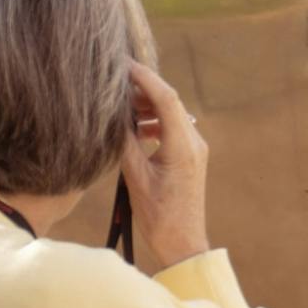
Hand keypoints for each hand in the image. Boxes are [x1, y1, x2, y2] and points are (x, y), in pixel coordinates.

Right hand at [121, 62, 210, 268]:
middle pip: (170, 101)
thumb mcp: (135, 177)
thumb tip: (113, 113)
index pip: (166, 98)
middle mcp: (194, 142)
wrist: (182, 243)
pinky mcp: (190, 156)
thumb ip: (125, 142)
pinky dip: (153, 121)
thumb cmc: (158, 216)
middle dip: (143, 87)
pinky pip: (172, 128)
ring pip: (171, 114)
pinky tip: (133, 128)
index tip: (122, 64)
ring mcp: (195, 149)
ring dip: (147, 105)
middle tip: (114, 80)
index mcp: (184, 145)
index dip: (144, 77)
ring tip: (120, 105)